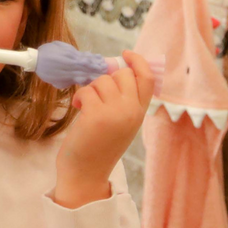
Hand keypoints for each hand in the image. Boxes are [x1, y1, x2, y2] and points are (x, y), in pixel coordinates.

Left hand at [52, 51, 154, 208]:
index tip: (126, 54)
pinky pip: (86, 90)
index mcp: (140, 113)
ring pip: (102, 80)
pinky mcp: (96, 115)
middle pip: (123, 74)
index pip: (148, 78)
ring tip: (86, 105)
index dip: (138, 62)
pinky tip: (79, 110)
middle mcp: (132, 111)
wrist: (87, 172)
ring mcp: (116, 113)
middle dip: (106, 77)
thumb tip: (110, 71)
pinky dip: (79, 97)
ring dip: (90, 88)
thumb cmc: (99, 146)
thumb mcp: (121, 122)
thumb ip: (122, 100)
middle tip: (97, 93)